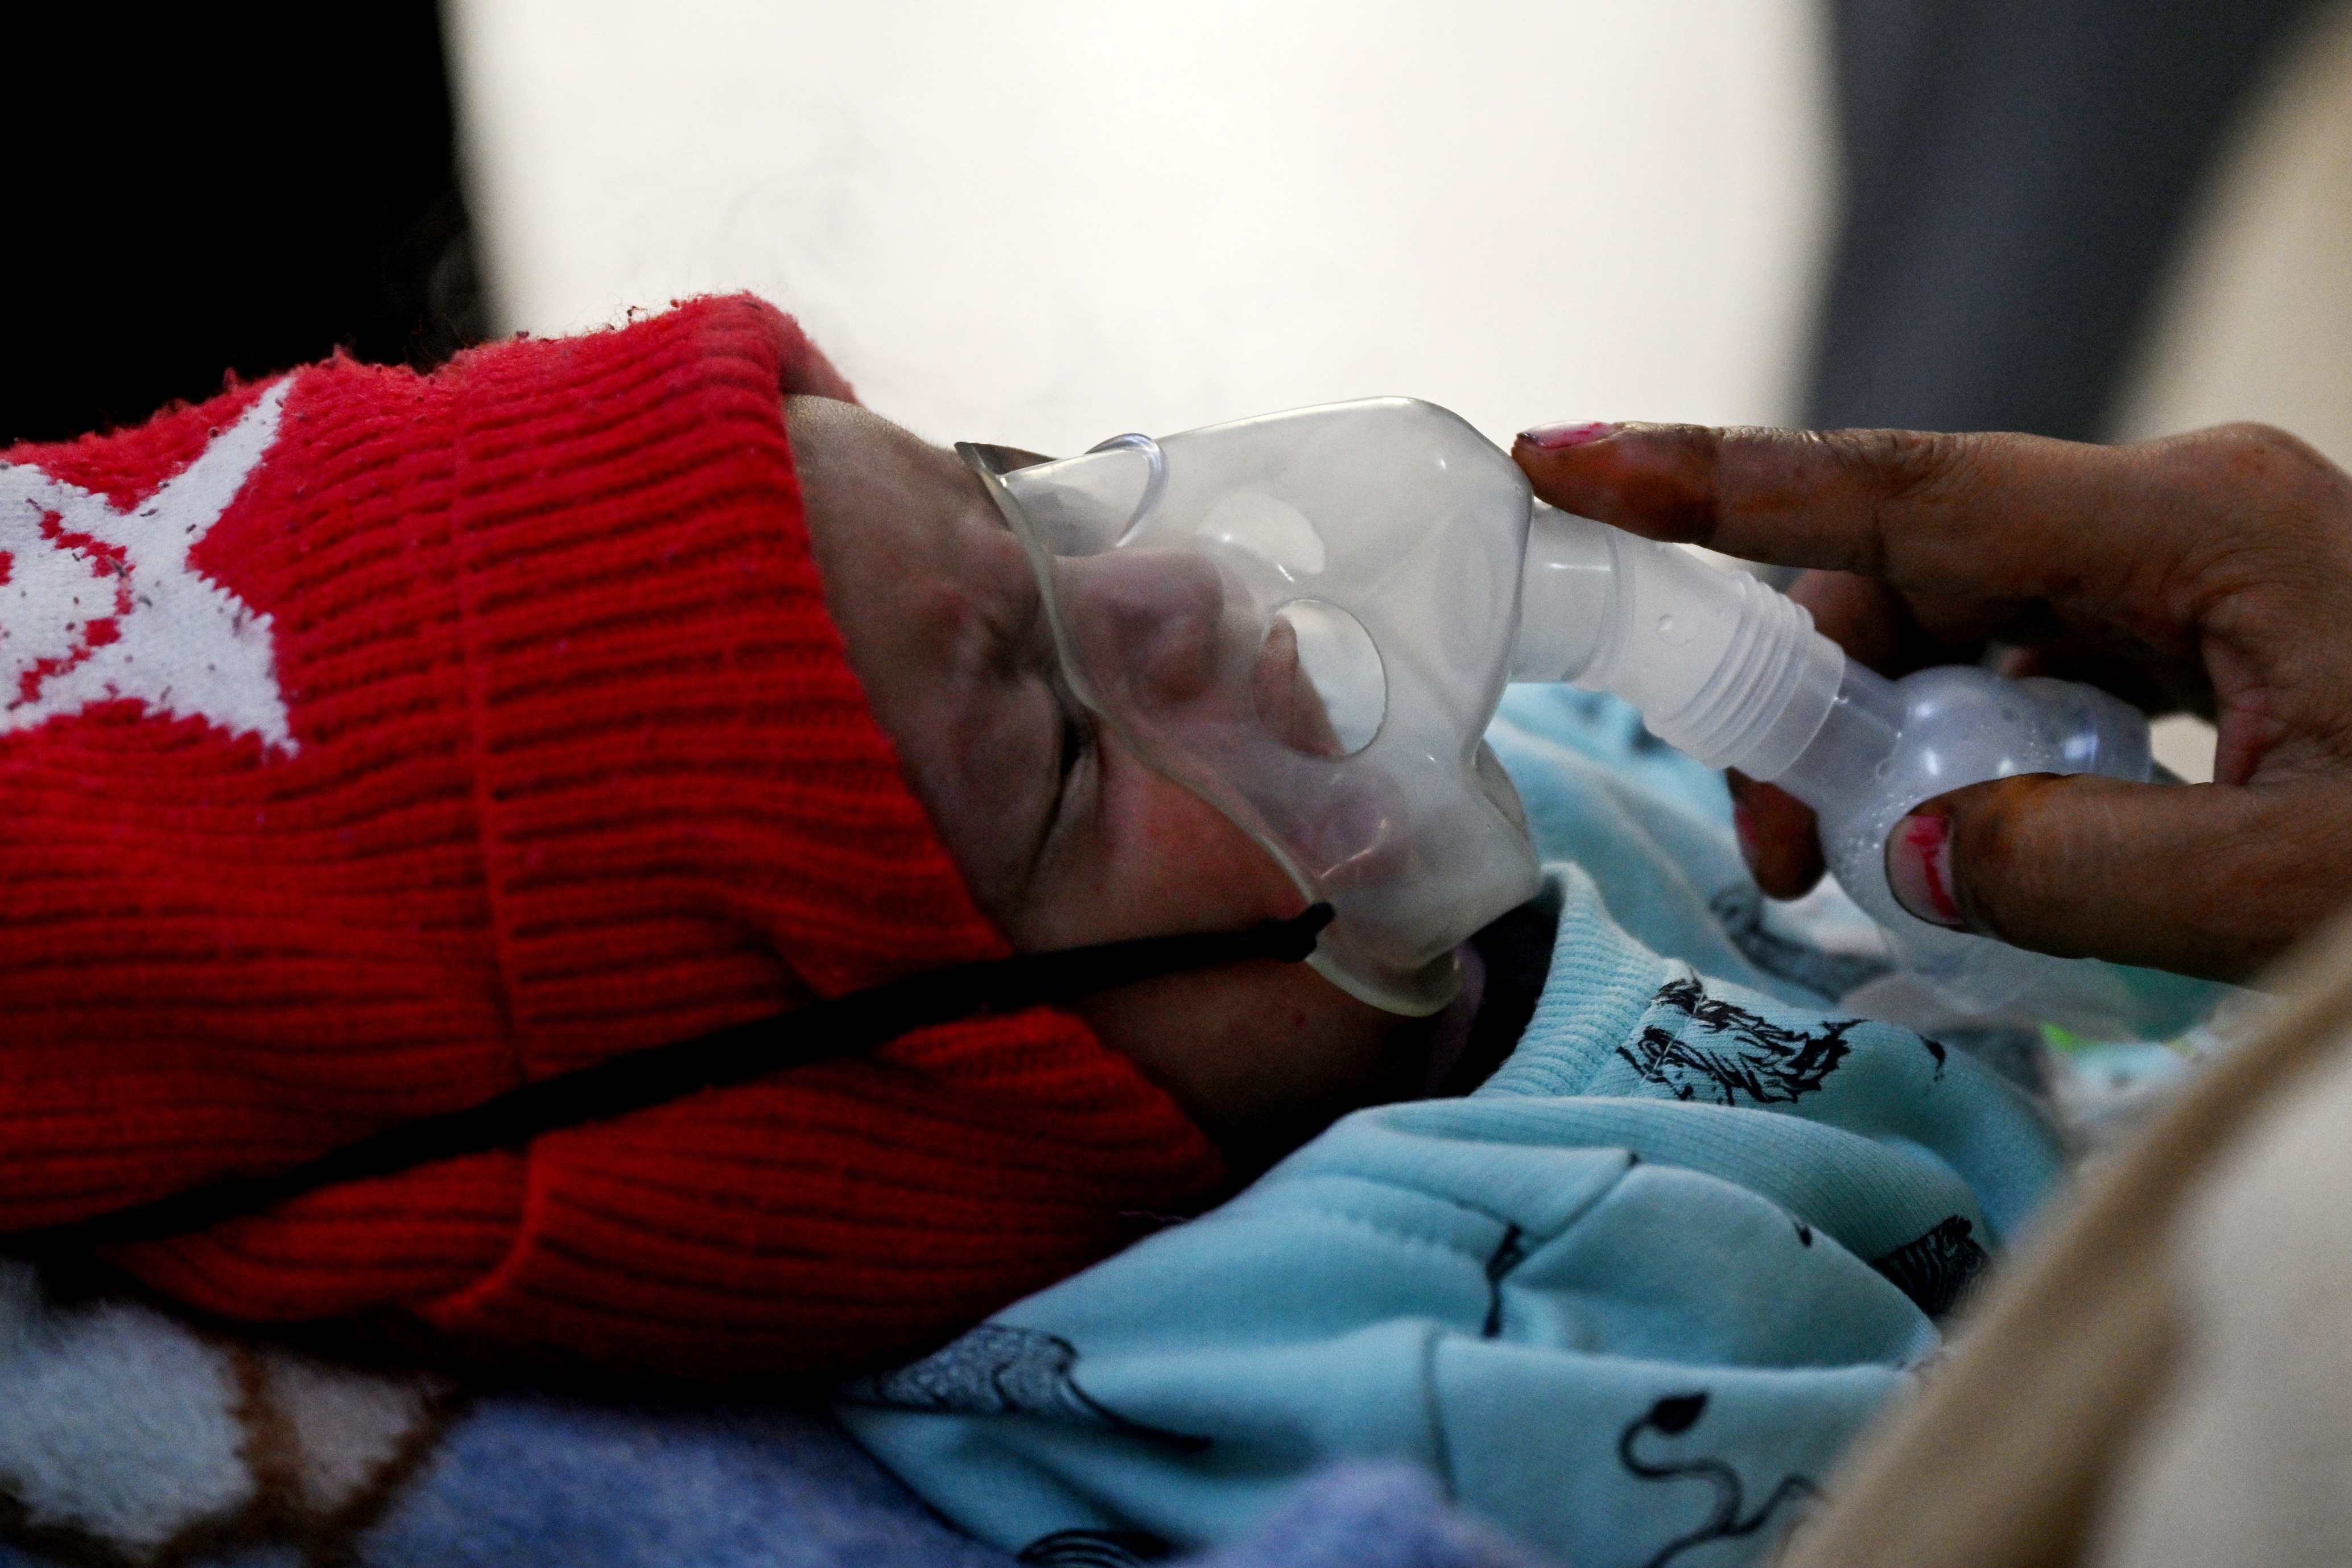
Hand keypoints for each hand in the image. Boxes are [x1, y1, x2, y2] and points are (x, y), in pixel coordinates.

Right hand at [1513, 419, 2351, 983]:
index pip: (1901, 489)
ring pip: (1971, 626)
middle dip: (1811, 695)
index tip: (1566, 462)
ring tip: (1865, 867)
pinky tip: (1976, 838)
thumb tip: (1915, 850)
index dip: (1717, 480)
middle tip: (1777, 851)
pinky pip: (2043, 671)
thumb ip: (2077, 870)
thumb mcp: (2288, 893)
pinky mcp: (2219, 634)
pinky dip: (1978, 751)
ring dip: (1892, 740)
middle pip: (1918, 567)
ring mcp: (2206, 573)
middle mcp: (2189, 519)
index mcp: (2203, 525)